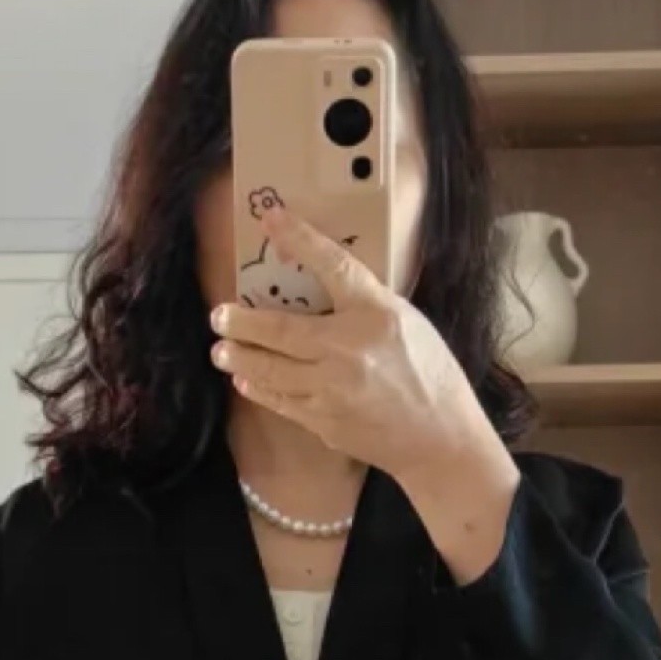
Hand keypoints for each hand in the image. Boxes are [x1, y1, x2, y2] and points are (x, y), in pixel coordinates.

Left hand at [209, 201, 502, 493]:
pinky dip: (261, 389)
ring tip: (221, 350)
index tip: (271, 217)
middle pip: (280, 330)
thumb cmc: (432, 377)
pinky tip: (247, 380)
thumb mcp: (409, 324)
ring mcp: (332, 390)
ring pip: (271, 370)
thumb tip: (326, 286)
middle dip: (242, 322)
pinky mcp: (325, 422)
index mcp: (375, 316)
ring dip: (240, 358)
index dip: (299, 239)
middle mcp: (347, 351)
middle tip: (218, 315)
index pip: (332, 266)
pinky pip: (282, 401)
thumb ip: (366, 305)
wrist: (442, 443)